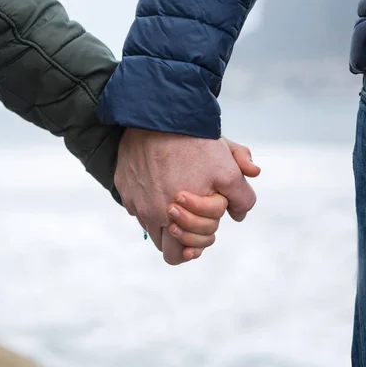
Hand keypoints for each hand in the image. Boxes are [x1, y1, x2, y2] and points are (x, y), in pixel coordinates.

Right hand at [115, 129, 257, 264]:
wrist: (157, 114)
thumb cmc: (194, 143)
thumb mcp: (228, 168)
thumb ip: (242, 197)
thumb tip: (239, 214)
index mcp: (175, 219)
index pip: (187, 251)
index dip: (203, 237)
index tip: (210, 218)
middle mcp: (151, 215)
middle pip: (167, 250)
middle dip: (184, 238)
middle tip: (196, 216)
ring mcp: (134, 202)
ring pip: (151, 227)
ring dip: (167, 220)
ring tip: (180, 197)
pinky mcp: (123, 187)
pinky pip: (137, 205)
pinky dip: (150, 198)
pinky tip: (162, 177)